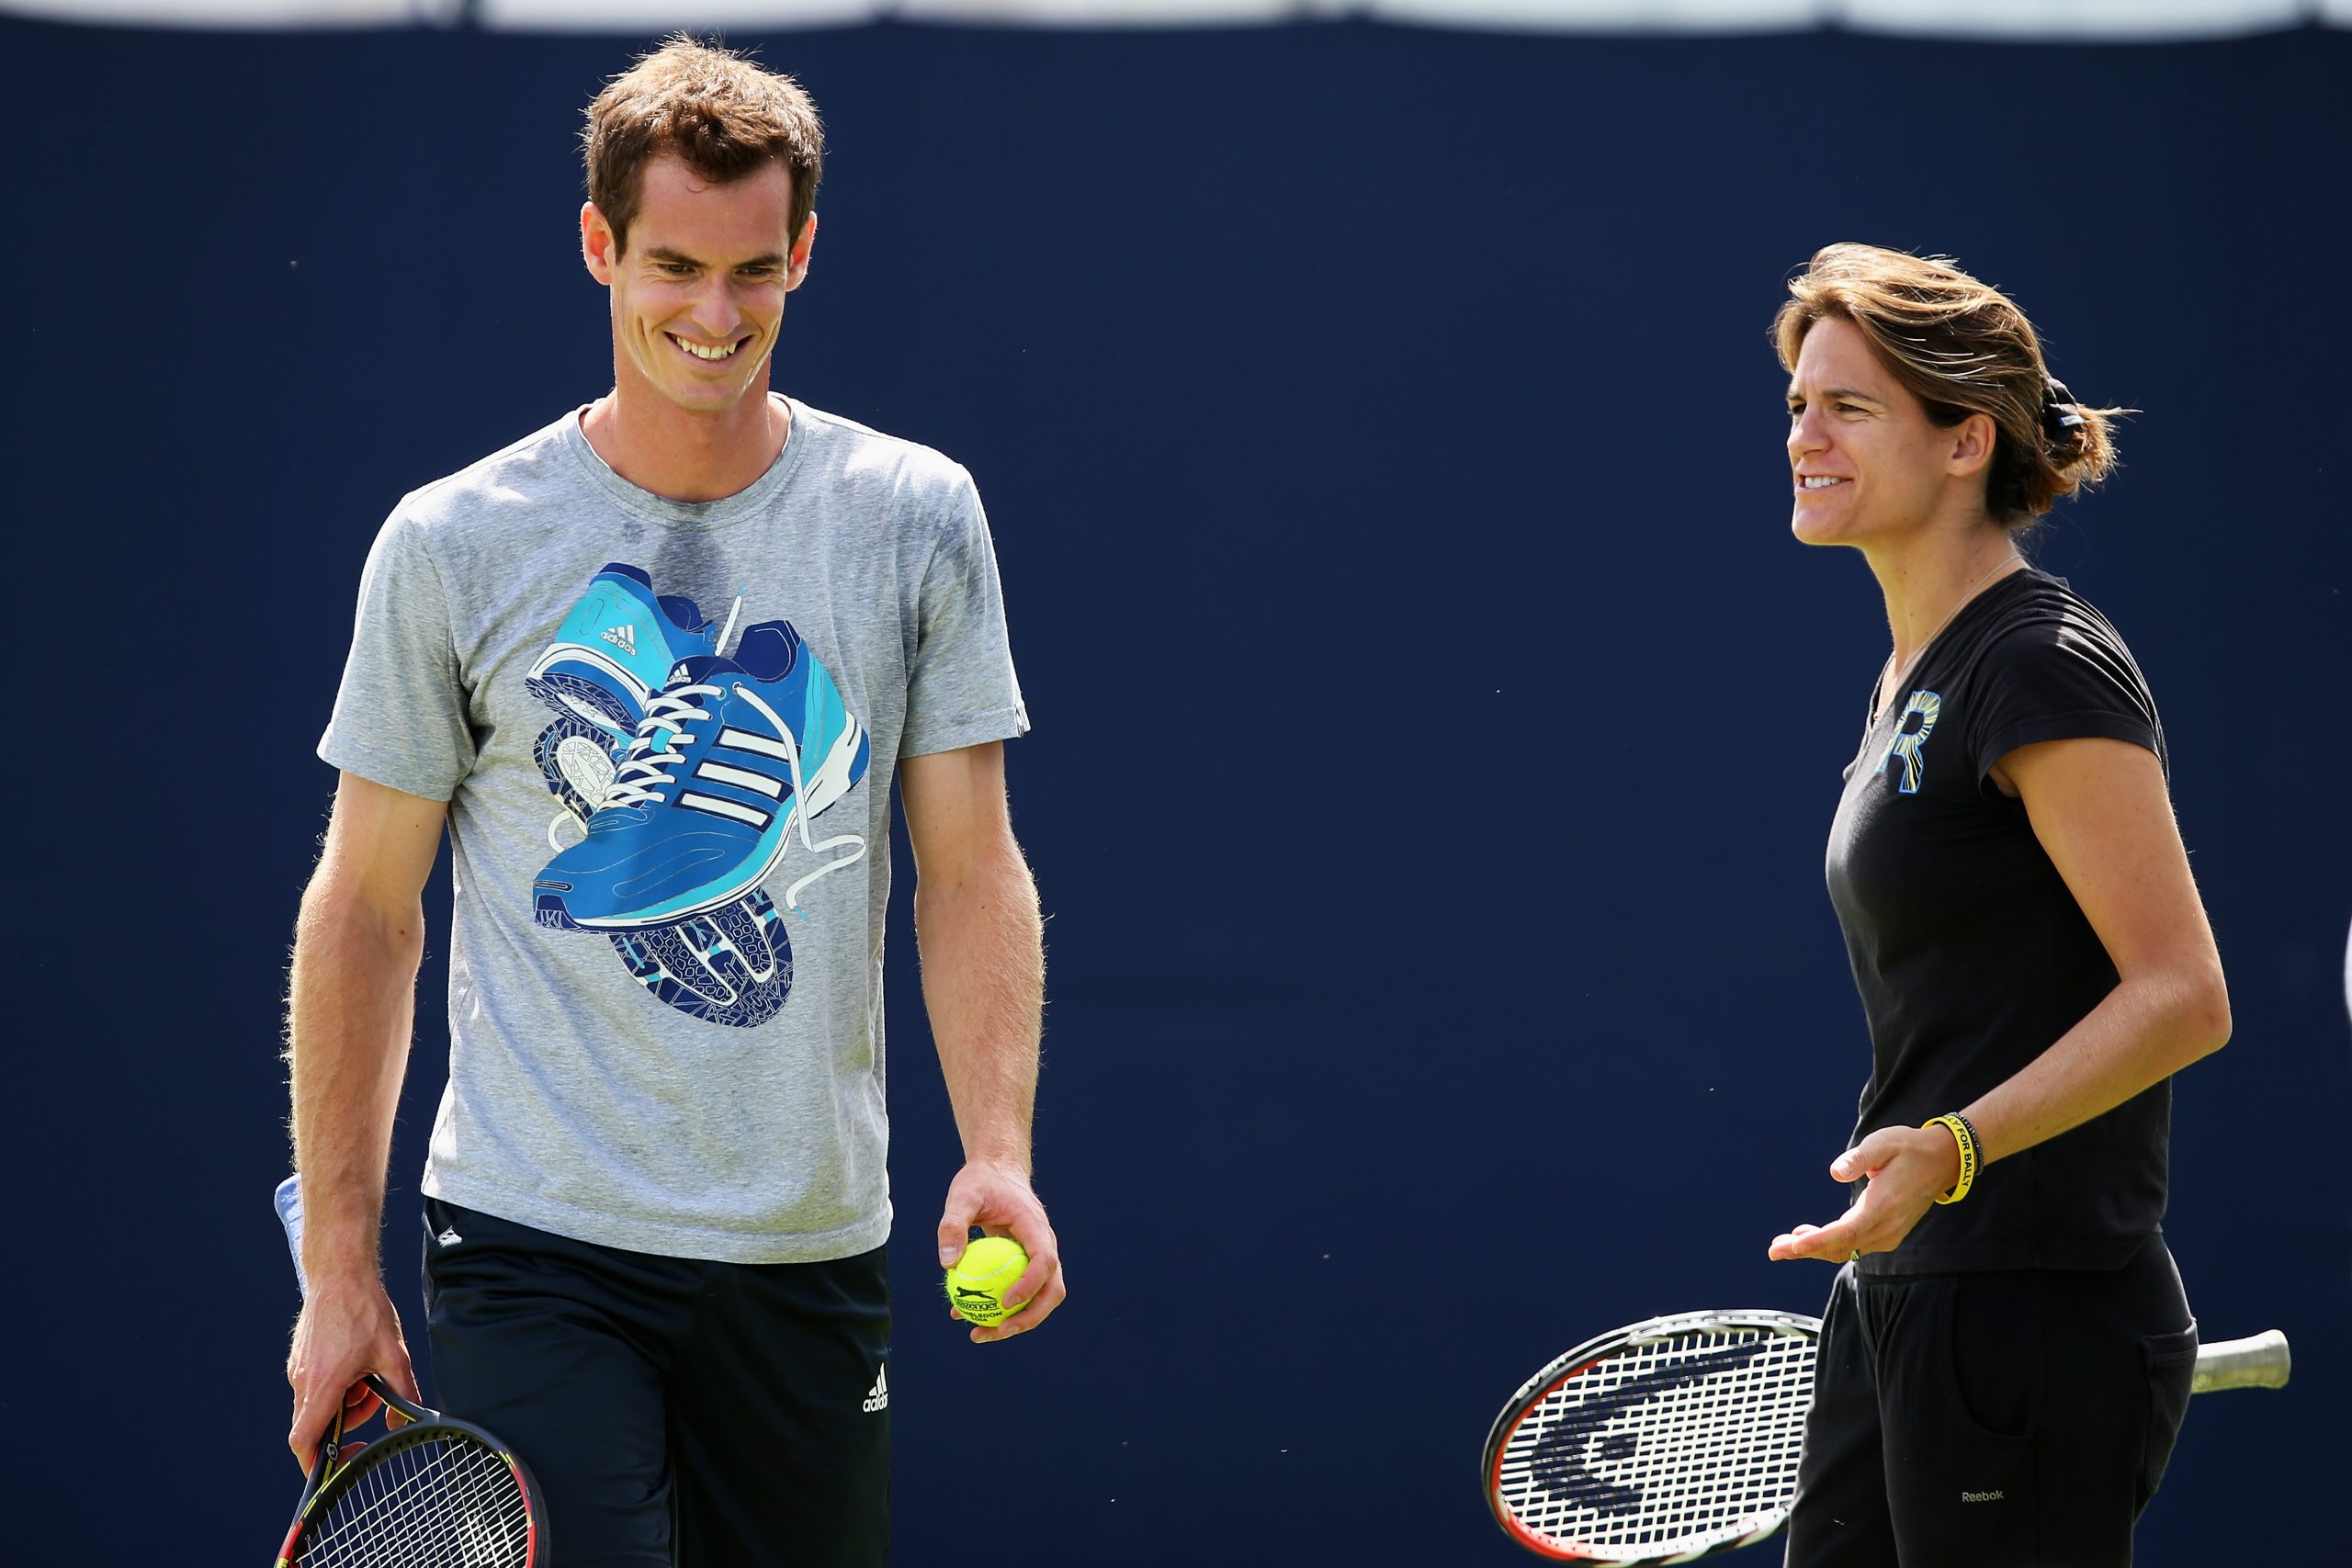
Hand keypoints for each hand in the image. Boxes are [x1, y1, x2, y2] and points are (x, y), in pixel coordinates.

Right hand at [286, 1276, 420, 1468]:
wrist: (340, 1274)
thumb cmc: (365, 1310)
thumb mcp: (394, 1353)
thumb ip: (403, 1391)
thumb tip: (407, 1418)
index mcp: (323, 1384)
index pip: (304, 1440)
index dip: (315, 1464)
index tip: (336, 1467)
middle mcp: (303, 1381)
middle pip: (317, 1425)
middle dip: (347, 1421)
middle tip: (373, 1396)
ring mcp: (298, 1371)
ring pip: (318, 1405)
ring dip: (345, 1401)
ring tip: (367, 1373)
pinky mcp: (299, 1361)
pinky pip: (315, 1388)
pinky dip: (337, 1386)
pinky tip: (355, 1362)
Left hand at [937, 1159, 1065, 1343]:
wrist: (995, 1173)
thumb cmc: (981, 1182)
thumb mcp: (962, 1196)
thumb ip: (953, 1225)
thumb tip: (947, 1263)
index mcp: (1036, 1228)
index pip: (1044, 1261)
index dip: (1030, 1286)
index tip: (1005, 1303)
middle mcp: (1044, 1246)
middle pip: (1052, 1289)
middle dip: (1030, 1317)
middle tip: (998, 1330)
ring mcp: (1037, 1257)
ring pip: (1039, 1298)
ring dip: (1016, 1321)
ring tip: (979, 1334)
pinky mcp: (1024, 1265)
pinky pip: (1017, 1293)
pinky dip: (997, 1309)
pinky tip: (966, 1317)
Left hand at [1767, 1124, 1962, 1263]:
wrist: (1942, 1162)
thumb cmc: (1909, 1148)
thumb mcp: (1883, 1143)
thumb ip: (1859, 1158)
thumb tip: (1836, 1172)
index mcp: (1882, 1206)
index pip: (1845, 1232)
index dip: (1817, 1241)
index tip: (1792, 1246)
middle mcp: (1886, 1227)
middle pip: (1840, 1247)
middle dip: (1804, 1250)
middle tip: (1773, 1250)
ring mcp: (1888, 1234)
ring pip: (1846, 1249)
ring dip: (1815, 1248)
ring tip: (1783, 1243)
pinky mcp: (1887, 1234)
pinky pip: (1854, 1245)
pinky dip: (1830, 1244)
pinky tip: (1809, 1236)